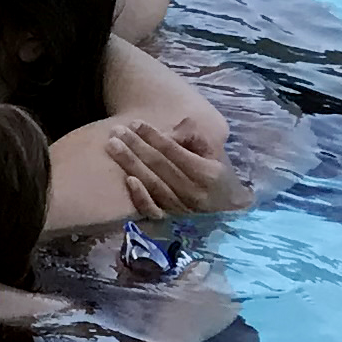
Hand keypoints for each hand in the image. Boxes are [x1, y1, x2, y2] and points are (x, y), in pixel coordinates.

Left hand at [106, 117, 239, 218]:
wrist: (228, 210)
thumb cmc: (217, 175)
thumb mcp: (214, 154)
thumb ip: (195, 139)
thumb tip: (175, 127)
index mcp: (207, 173)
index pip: (174, 152)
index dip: (154, 137)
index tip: (135, 123)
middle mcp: (193, 192)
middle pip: (159, 166)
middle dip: (136, 146)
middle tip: (116, 130)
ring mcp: (180, 207)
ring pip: (152, 184)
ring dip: (130, 163)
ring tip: (112, 145)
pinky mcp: (170, 219)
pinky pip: (151, 209)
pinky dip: (139, 196)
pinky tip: (127, 179)